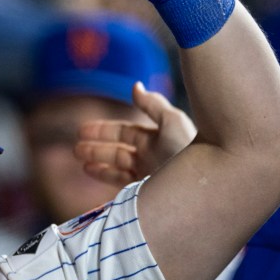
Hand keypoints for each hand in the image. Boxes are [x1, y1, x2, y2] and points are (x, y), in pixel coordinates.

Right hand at [74, 82, 196, 186]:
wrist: (204, 182)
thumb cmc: (189, 148)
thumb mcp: (172, 121)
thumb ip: (152, 104)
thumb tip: (135, 86)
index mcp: (155, 139)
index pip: (124, 133)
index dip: (103, 131)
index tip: (82, 131)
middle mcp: (150, 157)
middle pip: (117, 151)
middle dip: (96, 149)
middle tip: (75, 148)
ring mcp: (148, 176)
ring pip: (117, 169)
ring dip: (98, 164)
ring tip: (81, 163)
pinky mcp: (147, 193)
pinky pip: (122, 187)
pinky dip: (107, 180)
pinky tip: (94, 177)